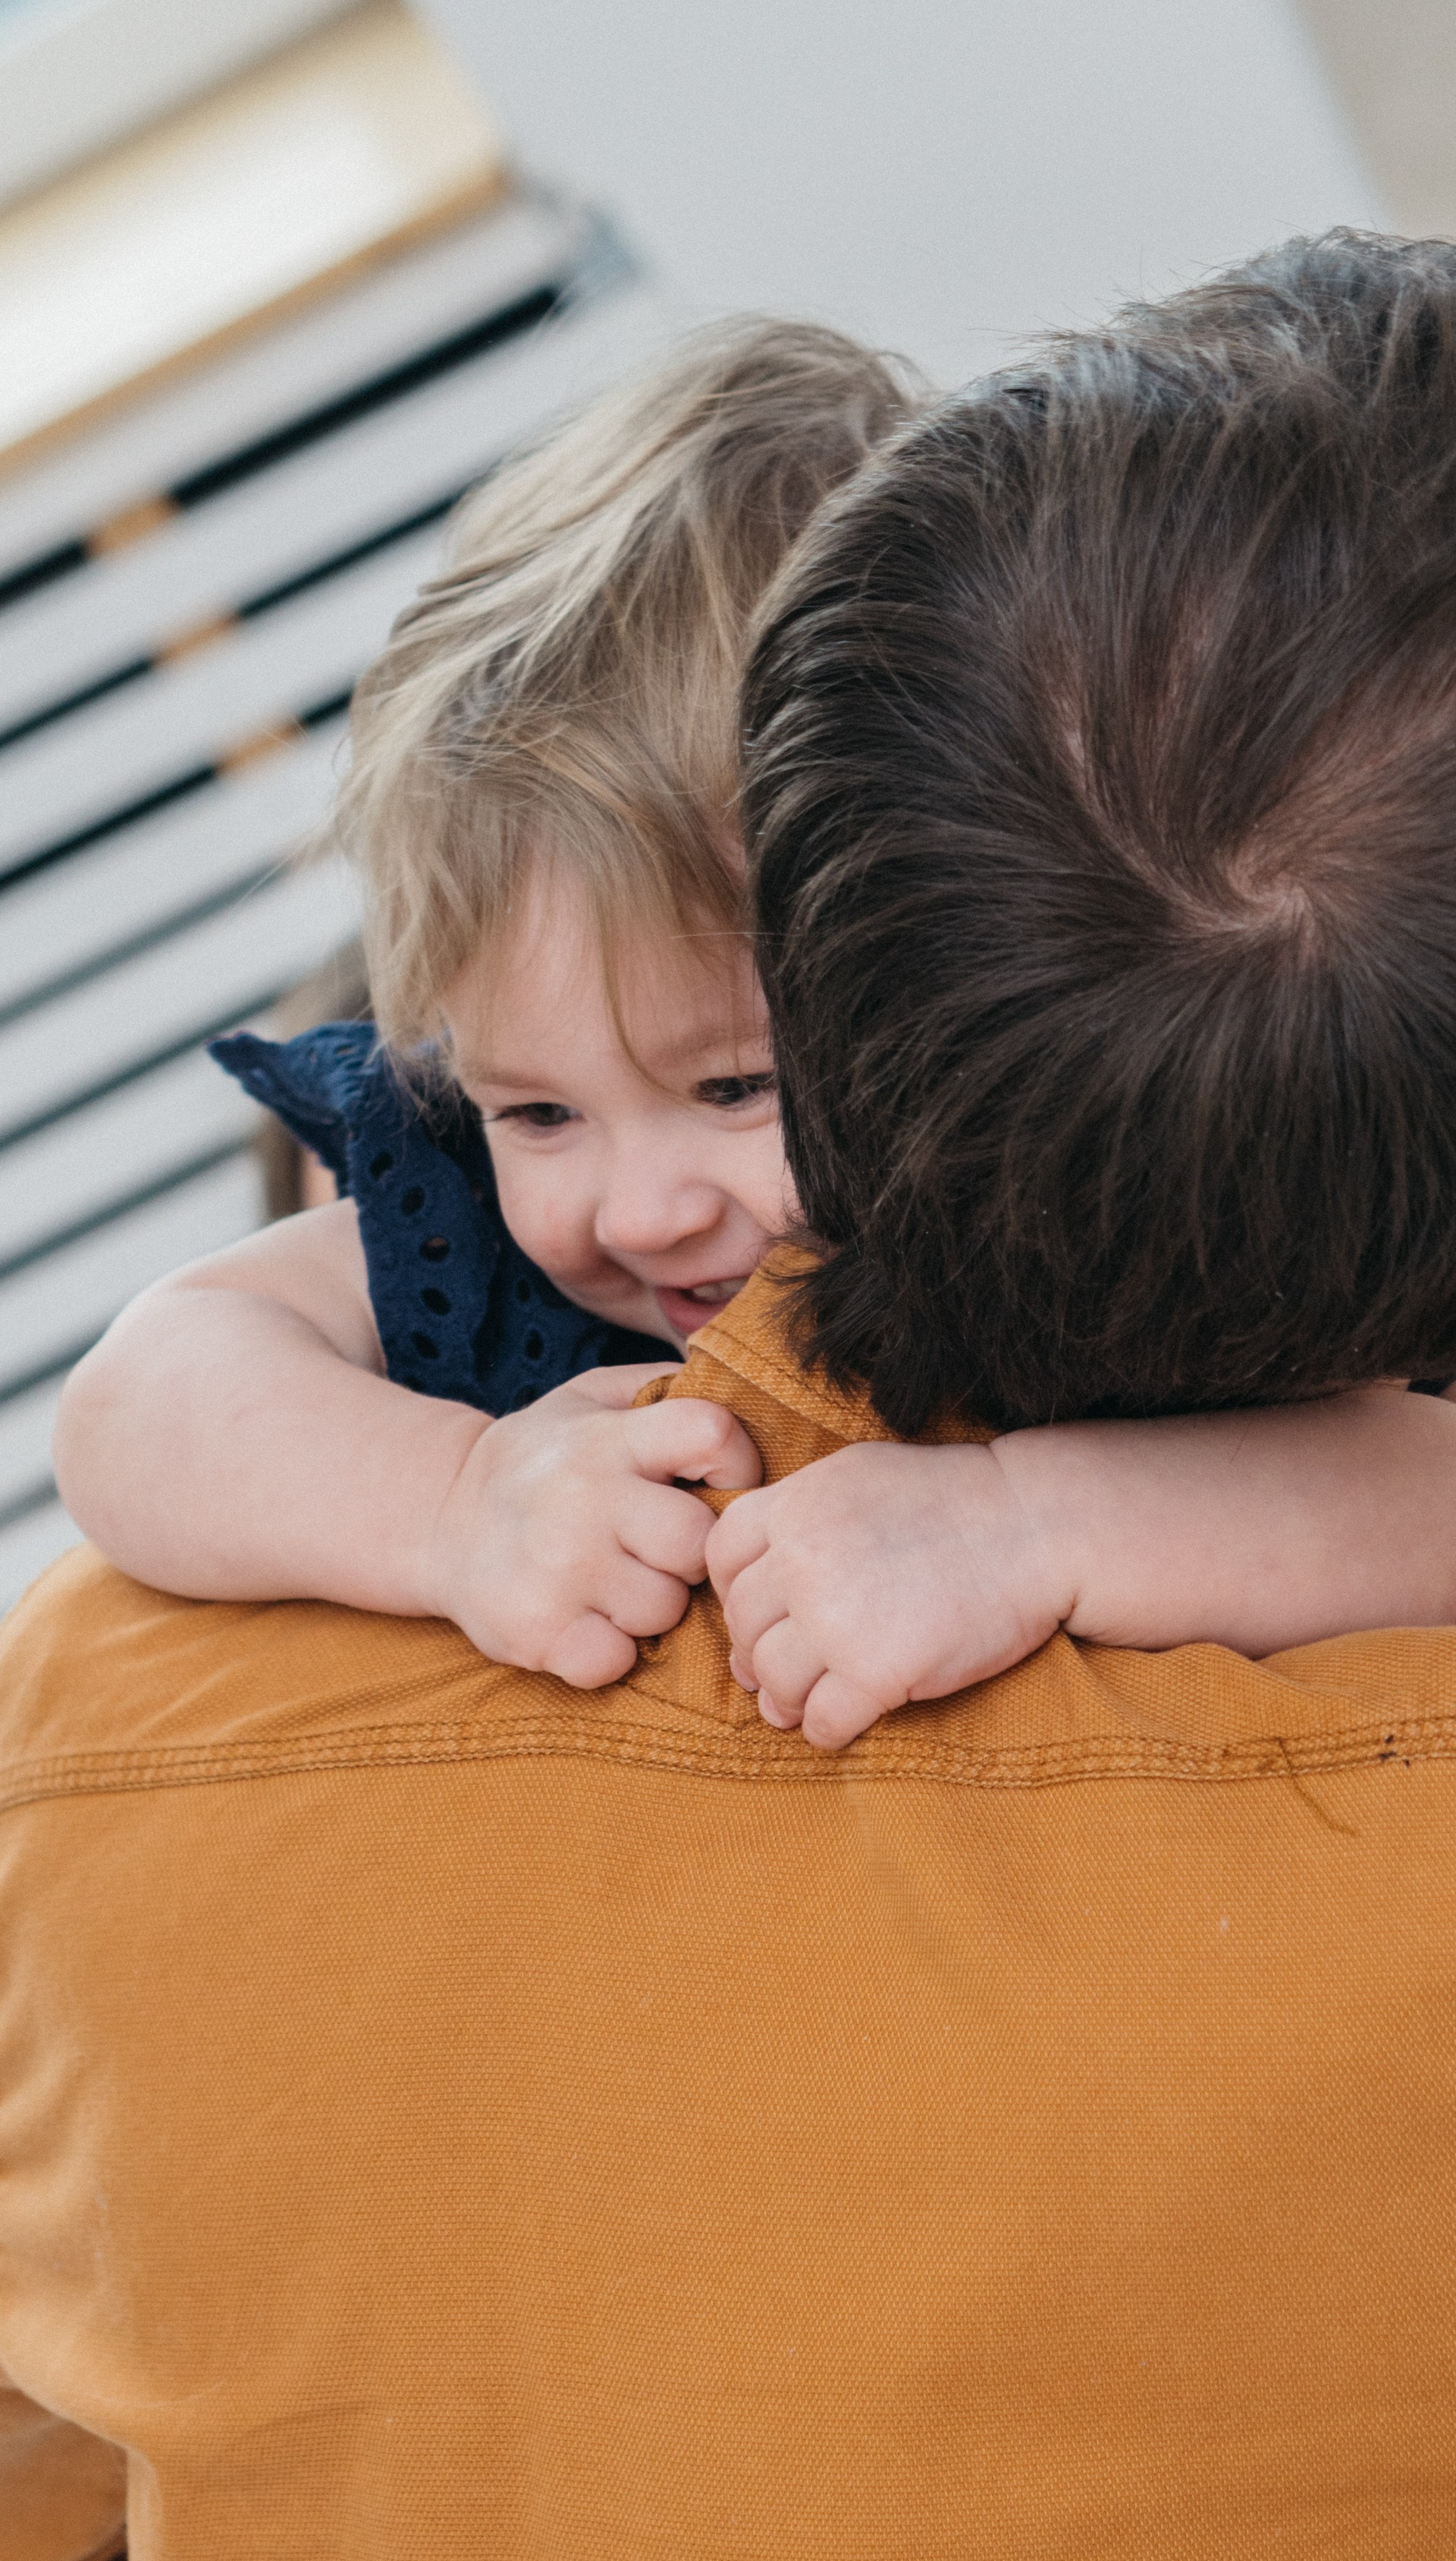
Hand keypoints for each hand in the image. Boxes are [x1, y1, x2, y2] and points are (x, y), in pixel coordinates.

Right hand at [423, 1367, 761, 1684]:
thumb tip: (749, 1388)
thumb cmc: (543, 1460)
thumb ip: (665, 1388)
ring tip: (613, 1581)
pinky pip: (615, 1662)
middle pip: (696, 1543)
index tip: (712, 1480)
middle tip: (652, 1546)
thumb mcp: (590, 1397)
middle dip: (686, 1552)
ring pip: (664, 1609)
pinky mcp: (535, 1632)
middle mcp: (582, 1499)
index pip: (711, 1435)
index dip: (735, 1461)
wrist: (441, 1520)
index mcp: (606, 1438)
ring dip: (649, 1604)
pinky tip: (585, 1621)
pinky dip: (607, 1652)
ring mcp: (557, 1570)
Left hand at [705, 1440, 1074, 1749]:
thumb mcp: (858, 1477)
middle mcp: (802, 1561)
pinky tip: (844, 1723)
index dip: (734, 1591)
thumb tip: (760, 1571)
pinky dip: (826, 1731)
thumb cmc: (955, 1500)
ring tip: (804, 1704)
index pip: (721, 1556)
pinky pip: (822, 1721)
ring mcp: (835, 1620)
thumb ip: (802, 1512)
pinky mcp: (875, 1673)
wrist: (1036, 1526)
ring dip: (784, 1701)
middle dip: (757, 1654)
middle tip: (780, 1673)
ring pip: (772, 1681)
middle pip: (743, 1625)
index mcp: (795, 1506)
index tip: (762, 1612)